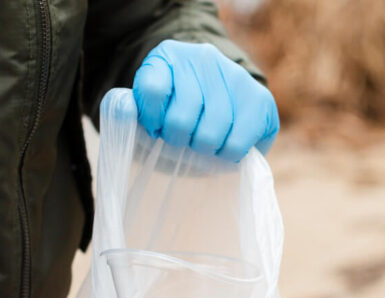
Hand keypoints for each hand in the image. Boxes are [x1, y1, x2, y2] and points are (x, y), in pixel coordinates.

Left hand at [132, 39, 278, 160]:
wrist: (219, 105)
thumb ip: (129, 114)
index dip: (153, 121)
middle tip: (183, 141)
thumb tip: (125, 110)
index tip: (156, 129)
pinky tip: (225, 148)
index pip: (152, 91)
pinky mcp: (259, 97)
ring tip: (204, 147)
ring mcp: (234, 75)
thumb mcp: (147, 112)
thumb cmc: (176, 117)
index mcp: (166, 56)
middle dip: (180, 140)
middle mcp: (202, 58)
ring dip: (205, 149)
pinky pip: (239, 140)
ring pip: (213, 130)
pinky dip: (229, 153)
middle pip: (183, 117)